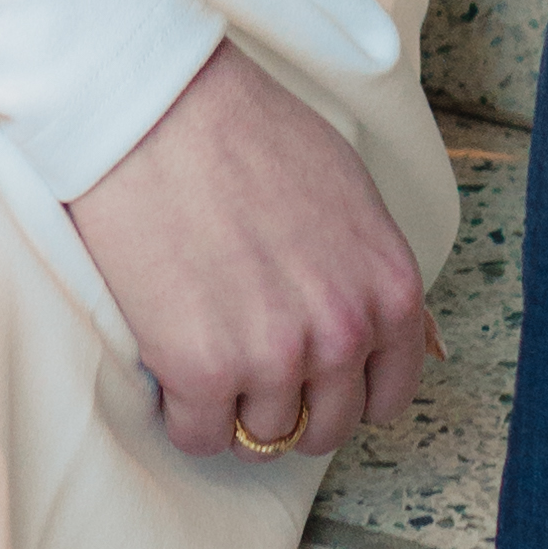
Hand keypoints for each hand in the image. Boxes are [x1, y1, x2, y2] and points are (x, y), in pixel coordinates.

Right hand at [64, 38, 435, 459]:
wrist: (156, 111)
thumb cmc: (244, 131)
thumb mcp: (347, 194)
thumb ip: (364, 268)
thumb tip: (362, 318)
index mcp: (389, 289)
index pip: (390, 394)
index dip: (348, 393)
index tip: (314, 385)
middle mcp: (342, 332)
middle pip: (327, 427)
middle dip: (290, 408)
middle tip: (249, 374)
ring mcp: (274, 356)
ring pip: (262, 438)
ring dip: (233, 410)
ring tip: (203, 356)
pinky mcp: (201, 370)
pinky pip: (198, 436)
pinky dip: (182, 415)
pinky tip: (168, 370)